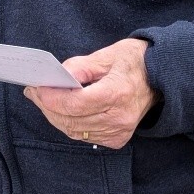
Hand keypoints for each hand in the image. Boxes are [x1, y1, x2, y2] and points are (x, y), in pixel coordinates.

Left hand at [24, 37, 158, 149]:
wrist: (160, 78)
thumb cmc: (133, 62)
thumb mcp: (107, 55)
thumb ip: (80, 66)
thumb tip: (57, 76)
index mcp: (118, 93)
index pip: (75, 104)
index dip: (51, 98)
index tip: (36, 88)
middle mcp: (119, 117)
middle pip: (71, 120)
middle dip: (47, 106)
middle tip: (33, 92)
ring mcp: (119, 131)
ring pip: (74, 131)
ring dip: (55, 116)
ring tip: (42, 99)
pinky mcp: (117, 139)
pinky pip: (84, 136)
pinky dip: (69, 124)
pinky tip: (61, 111)